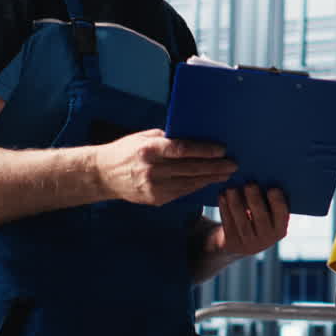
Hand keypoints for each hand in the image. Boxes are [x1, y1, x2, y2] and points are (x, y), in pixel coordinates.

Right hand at [95, 129, 236, 205]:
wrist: (103, 174)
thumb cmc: (127, 150)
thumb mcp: (144, 137)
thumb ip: (168, 138)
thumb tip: (196, 136)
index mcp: (149, 149)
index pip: (182, 150)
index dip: (204, 150)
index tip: (222, 150)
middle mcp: (151, 169)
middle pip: (190, 169)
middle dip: (214, 167)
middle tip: (233, 164)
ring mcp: (153, 187)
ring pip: (188, 183)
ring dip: (210, 179)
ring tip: (226, 174)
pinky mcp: (154, 199)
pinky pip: (181, 193)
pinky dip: (196, 187)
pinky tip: (208, 182)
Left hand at [208, 183, 289, 256]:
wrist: (237, 240)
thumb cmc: (256, 216)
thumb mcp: (266, 213)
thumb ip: (267, 200)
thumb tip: (263, 177)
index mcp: (280, 229)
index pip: (282, 215)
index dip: (278, 203)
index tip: (273, 188)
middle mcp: (267, 240)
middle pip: (261, 219)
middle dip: (255, 200)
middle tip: (250, 184)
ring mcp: (249, 245)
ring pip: (242, 222)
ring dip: (236, 203)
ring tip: (231, 188)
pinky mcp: (232, 245)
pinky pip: (228, 225)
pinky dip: (224, 209)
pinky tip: (222, 196)